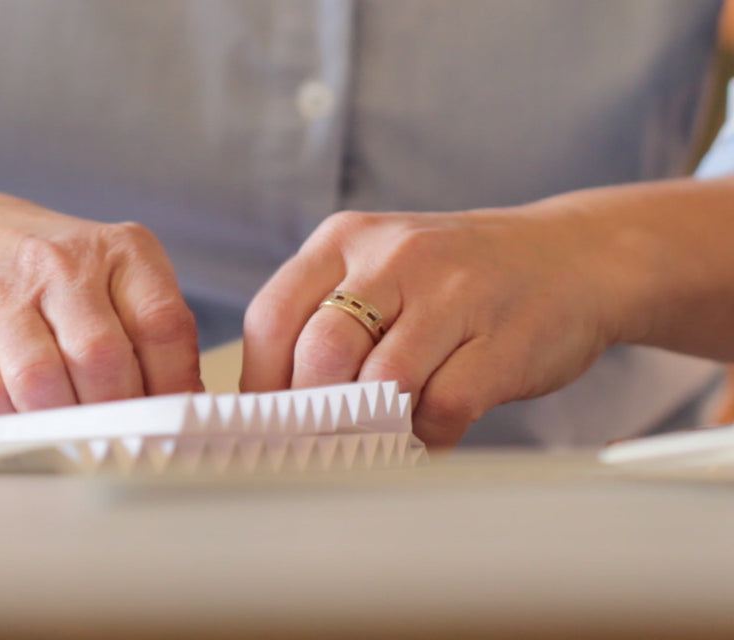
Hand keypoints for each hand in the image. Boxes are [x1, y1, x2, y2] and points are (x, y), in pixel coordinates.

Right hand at [0, 172, 201, 416]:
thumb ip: (145, 331)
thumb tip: (182, 407)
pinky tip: (28, 422)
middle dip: (118, 414)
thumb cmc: (33, 270)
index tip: (174, 423)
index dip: (174, 387)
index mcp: (118, 249)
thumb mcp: (103, 274)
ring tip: (77, 435)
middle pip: (105, 360)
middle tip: (124, 439)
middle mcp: (62, 264)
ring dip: (64, 423)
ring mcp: (1, 298)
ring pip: (44, 381)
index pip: (164, 326)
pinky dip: (15, 424)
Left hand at [241, 207, 616, 445]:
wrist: (572, 257)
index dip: (260, 382)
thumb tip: (274, 404)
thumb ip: (326, 319)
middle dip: (315, 410)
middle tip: (322, 438)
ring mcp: (453, 295)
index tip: (264, 421)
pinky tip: (431, 429)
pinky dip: (429, 435)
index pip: (272, 316)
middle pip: (321, 352)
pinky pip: (443, 408)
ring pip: (383, 384)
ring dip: (377, 425)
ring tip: (383, 432)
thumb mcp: (379, 269)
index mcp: (345, 240)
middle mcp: (394, 257)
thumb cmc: (458, 276)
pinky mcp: (502, 339)